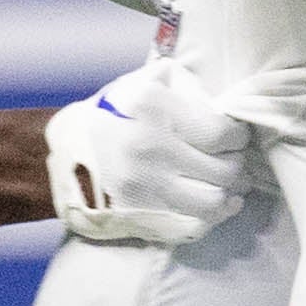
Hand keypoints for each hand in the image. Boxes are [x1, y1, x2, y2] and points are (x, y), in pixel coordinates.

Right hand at [45, 60, 252, 243]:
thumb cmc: (111, 112)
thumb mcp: (140, 82)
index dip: (238, 138)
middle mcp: (150, 150)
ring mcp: (145, 187)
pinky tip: (219, 205)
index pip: (220, 134)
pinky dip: (213, 217)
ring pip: (212, 202)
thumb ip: (179, 81)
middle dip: (237, 165)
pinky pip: (193, 224)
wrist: (67, 151)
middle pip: (222, 171)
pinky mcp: (140, 214)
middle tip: (234, 160)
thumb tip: (217, 96)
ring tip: (229, 184)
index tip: (236, 137)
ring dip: (229, 194)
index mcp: (154, 111)